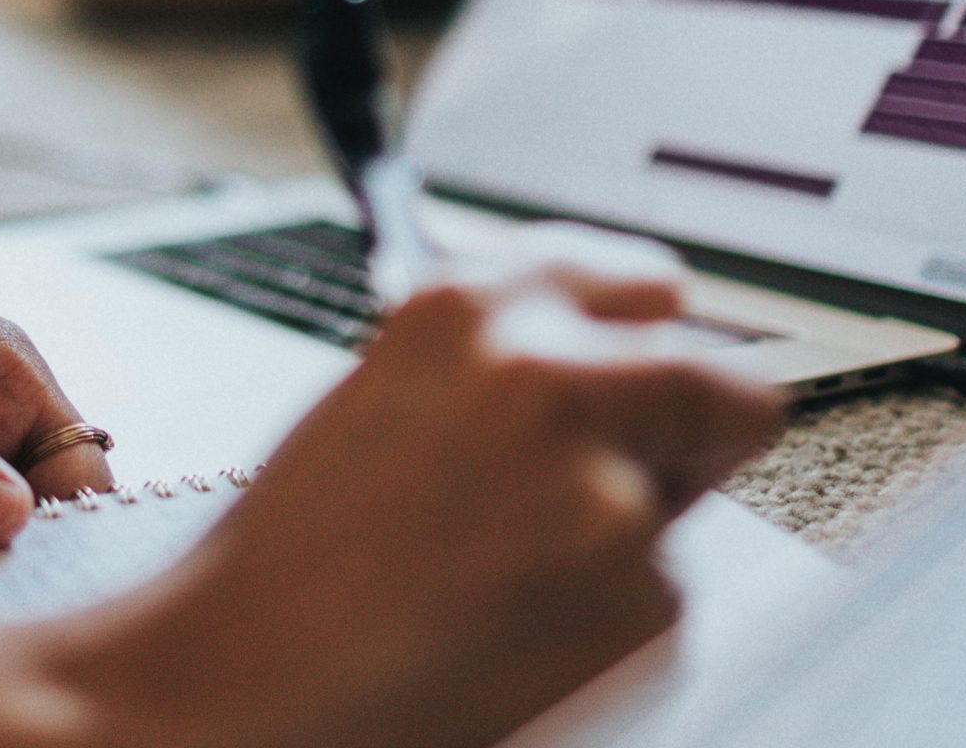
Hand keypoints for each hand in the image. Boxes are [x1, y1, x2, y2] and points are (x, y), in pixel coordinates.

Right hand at [55, 260, 780, 747]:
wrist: (243, 685)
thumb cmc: (292, 559)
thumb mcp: (389, 391)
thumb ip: (503, 356)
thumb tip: (610, 356)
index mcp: (470, 304)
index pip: (646, 281)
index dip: (652, 337)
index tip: (654, 361)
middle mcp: (548, 371)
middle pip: (722, 380)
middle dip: (691, 431)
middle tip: (631, 477)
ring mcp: (605, 485)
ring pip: (686, 505)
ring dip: (631, 533)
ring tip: (507, 574)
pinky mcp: (638, 599)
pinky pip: (662, 601)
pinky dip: (609, 622)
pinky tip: (511, 629)